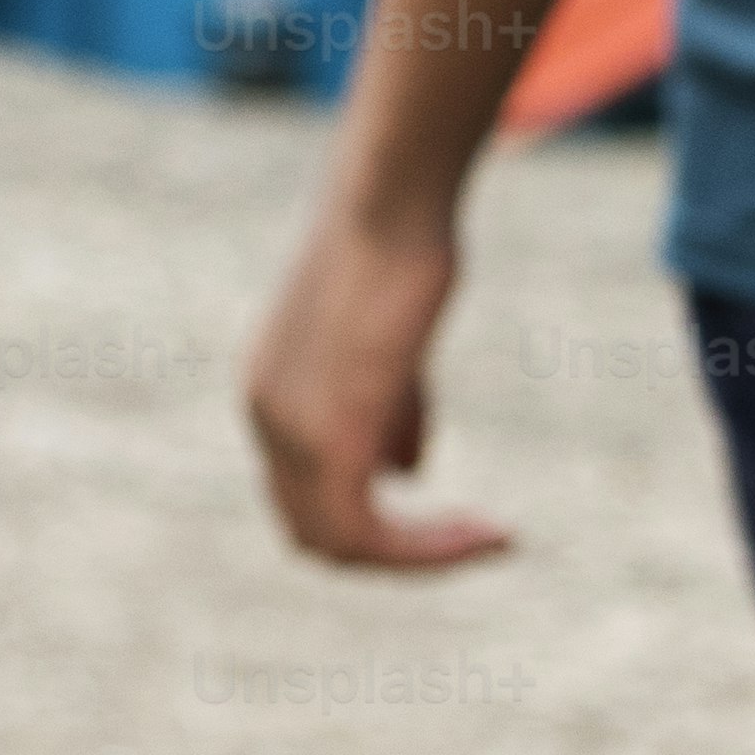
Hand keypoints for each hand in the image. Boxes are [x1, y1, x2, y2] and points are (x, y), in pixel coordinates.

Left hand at [243, 191, 515, 571]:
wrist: (389, 198)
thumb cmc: (402, 247)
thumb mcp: (391, 344)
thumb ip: (391, 409)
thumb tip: (406, 473)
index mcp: (269, 395)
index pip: (304, 498)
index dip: (376, 522)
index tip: (452, 514)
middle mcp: (263, 418)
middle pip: (315, 535)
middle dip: (398, 551)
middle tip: (476, 536)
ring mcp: (287, 431)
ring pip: (343, 546)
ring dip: (421, 556)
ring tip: (491, 538)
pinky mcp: (328, 436)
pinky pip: (370, 534)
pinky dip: (429, 549)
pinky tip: (489, 533)